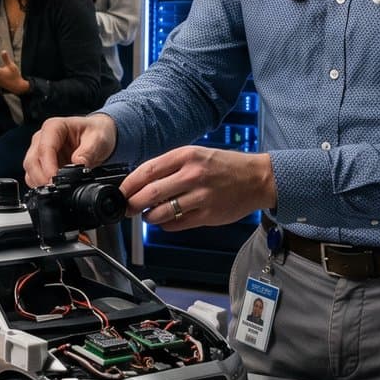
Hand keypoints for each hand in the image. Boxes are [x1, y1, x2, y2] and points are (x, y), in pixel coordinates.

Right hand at [23, 115, 116, 185]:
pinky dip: (40, 184)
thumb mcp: (98, 139)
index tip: (55, 179)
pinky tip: (53, 187)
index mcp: (54, 127)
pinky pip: (33, 176)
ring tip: (56, 189)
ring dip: (39, 182)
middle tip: (56, 189)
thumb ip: (88, 151)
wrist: (96, 135)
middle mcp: (42, 138)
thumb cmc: (95, 132)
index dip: (48, 166)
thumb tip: (78, 164)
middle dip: (41, 177)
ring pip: (30, 169)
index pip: (44, 148)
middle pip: (32, 160)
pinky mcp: (40, 163)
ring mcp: (39, 150)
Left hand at [119, 146, 276, 232]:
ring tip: (148, 214)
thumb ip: (171, 166)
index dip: (129, 184)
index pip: (147, 171)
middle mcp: (193, 175)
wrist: (257, 178)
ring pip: (161, 212)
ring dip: (148, 216)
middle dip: (133, 203)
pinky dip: (166, 225)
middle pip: (150, 193)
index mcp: (187, 156)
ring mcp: (201, 196)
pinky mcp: (208, 215)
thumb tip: (142, 180)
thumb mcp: (196, 154)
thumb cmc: (225, 166)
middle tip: (128, 207)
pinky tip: (166, 220)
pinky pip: (177, 224)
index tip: (122, 191)